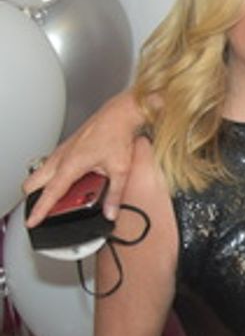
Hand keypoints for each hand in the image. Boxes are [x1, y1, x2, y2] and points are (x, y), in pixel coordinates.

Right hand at [22, 90, 143, 223]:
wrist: (120, 114)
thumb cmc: (118, 135)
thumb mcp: (120, 170)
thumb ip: (115, 195)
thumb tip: (111, 211)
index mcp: (71, 164)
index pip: (50, 193)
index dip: (40, 210)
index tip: (32, 221)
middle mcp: (61, 157)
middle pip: (33, 183)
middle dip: (34, 196)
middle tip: (44, 209)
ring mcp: (62, 151)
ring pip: (40, 172)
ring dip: (44, 185)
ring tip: (60, 197)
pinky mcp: (66, 147)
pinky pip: (51, 165)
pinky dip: (54, 175)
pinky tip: (71, 180)